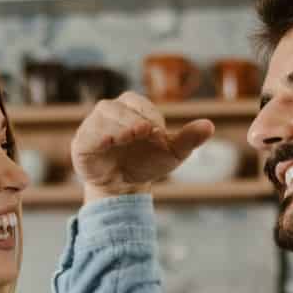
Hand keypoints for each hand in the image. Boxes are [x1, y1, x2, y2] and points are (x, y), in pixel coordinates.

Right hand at [70, 92, 215, 200]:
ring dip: (116, 126)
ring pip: (102, 117)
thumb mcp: (173, 153)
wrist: (124, 188)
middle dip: (131, 119)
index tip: (157, 134)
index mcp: (132, 108)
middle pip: (118, 107)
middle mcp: (111, 112)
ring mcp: (94, 125)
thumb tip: (210, 126)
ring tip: (126, 138)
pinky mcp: (82, 142)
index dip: (149, 116)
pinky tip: (108, 143)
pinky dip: (97, 136)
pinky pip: (87, 134)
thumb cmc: (147, 163)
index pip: (139, 104)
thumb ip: (190, 139)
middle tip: (143, 132)